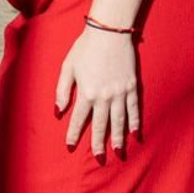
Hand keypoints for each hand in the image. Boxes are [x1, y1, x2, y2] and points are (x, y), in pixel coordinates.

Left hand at [55, 27, 139, 157]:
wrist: (109, 32)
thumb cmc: (84, 48)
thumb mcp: (67, 67)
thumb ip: (62, 90)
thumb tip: (58, 111)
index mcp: (86, 91)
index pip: (79, 118)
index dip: (74, 133)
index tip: (70, 146)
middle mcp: (104, 96)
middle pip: (101, 125)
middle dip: (99, 143)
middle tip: (100, 159)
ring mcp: (120, 93)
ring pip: (120, 121)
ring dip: (118, 138)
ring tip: (118, 153)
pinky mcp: (132, 87)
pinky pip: (134, 109)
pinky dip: (135, 123)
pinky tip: (135, 134)